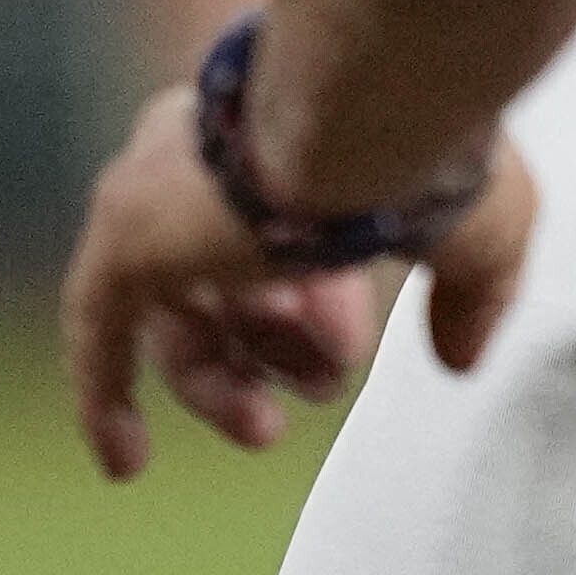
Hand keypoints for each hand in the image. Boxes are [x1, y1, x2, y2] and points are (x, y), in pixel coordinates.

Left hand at [59, 82, 536, 483]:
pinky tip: (126, 462)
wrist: (373, 112)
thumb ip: (469, 291)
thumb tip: (460, 353)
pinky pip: (97, 334)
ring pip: (170, 309)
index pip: (280, 227)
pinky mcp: (125, 237)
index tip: (350, 352)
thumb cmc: (433, 150)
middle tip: (319, 388)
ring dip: (219, 381)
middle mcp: (210, 146)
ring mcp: (159, 189)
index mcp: (288, 123)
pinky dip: (108, 399)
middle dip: (273, 345)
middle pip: (221, 273)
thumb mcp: (479, 227)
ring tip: (264, 430)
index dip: (319, 307)